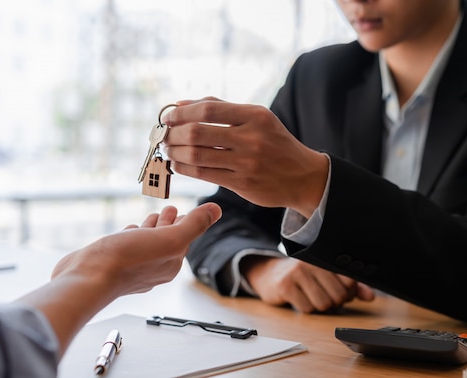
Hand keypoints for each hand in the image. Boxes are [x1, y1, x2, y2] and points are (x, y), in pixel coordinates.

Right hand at [21, 203, 220, 354]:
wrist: (87, 278)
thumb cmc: (127, 260)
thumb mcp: (169, 237)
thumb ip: (193, 225)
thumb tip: (217, 210)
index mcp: (170, 263)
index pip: (183, 239)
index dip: (186, 223)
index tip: (186, 210)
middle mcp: (153, 268)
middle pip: (166, 241)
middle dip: (169, 224)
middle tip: (170, 210)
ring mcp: (131, 267)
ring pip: (146, 243)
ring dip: (151, 229)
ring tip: (152, 217)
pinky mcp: (110, 263)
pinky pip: (126, 247)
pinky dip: (132, 236)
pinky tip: (130, 231)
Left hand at [162, 97, 328, 218]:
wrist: (302, 176)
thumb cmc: (273, 142)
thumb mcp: (256, 118)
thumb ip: (220, 108)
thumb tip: (180, 104)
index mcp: (255, 116)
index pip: (208, 109)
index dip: (182, 112)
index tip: (168, 117)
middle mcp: (251, 138)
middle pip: (198, 133)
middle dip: (173, 134)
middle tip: (164, 136)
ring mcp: (247, 163)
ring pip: (198, 156)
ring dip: (175, 152)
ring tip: (168, 150)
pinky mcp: (242, 183)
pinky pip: (205, 174)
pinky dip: (185, 168)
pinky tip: (178, 164)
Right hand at [242, 256, 374, 312]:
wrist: (270, 275)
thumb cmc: (303, 277)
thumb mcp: (327, 277)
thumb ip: (351, 285)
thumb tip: (370, 296)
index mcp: (325, 257)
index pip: (350, 281)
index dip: (349, 292)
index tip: (340, 291)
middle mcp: (312, 261)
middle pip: (339, 295)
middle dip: (335, 302)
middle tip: (325, 296)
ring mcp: (297, 272)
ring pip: (324, 304)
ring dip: (320, 307)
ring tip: (312, 297)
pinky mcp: (286, 286)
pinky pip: (308, 308)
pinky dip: (306, 309)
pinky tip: (300, 299)